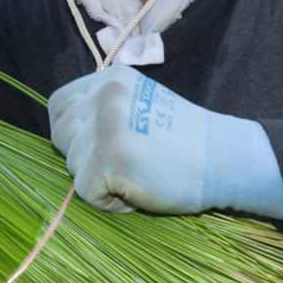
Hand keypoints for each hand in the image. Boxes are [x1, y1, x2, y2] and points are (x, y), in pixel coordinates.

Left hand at [47, 64, 282, 219]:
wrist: (222, 159)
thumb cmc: (184, 140)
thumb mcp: (140, 105)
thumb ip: (104, 110)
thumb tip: (68, 133)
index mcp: (110, 80)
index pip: (59, 103)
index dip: (66, 129)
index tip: (85, 146)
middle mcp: (104, 96)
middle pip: (60, 135)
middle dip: (82, 157)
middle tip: (118, 166)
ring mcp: (105, 126)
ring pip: (72, 165)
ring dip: (98, 181)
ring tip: (134, 177)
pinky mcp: (108, 159)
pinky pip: (85, 191)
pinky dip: (108, 202)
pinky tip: (135, 195)